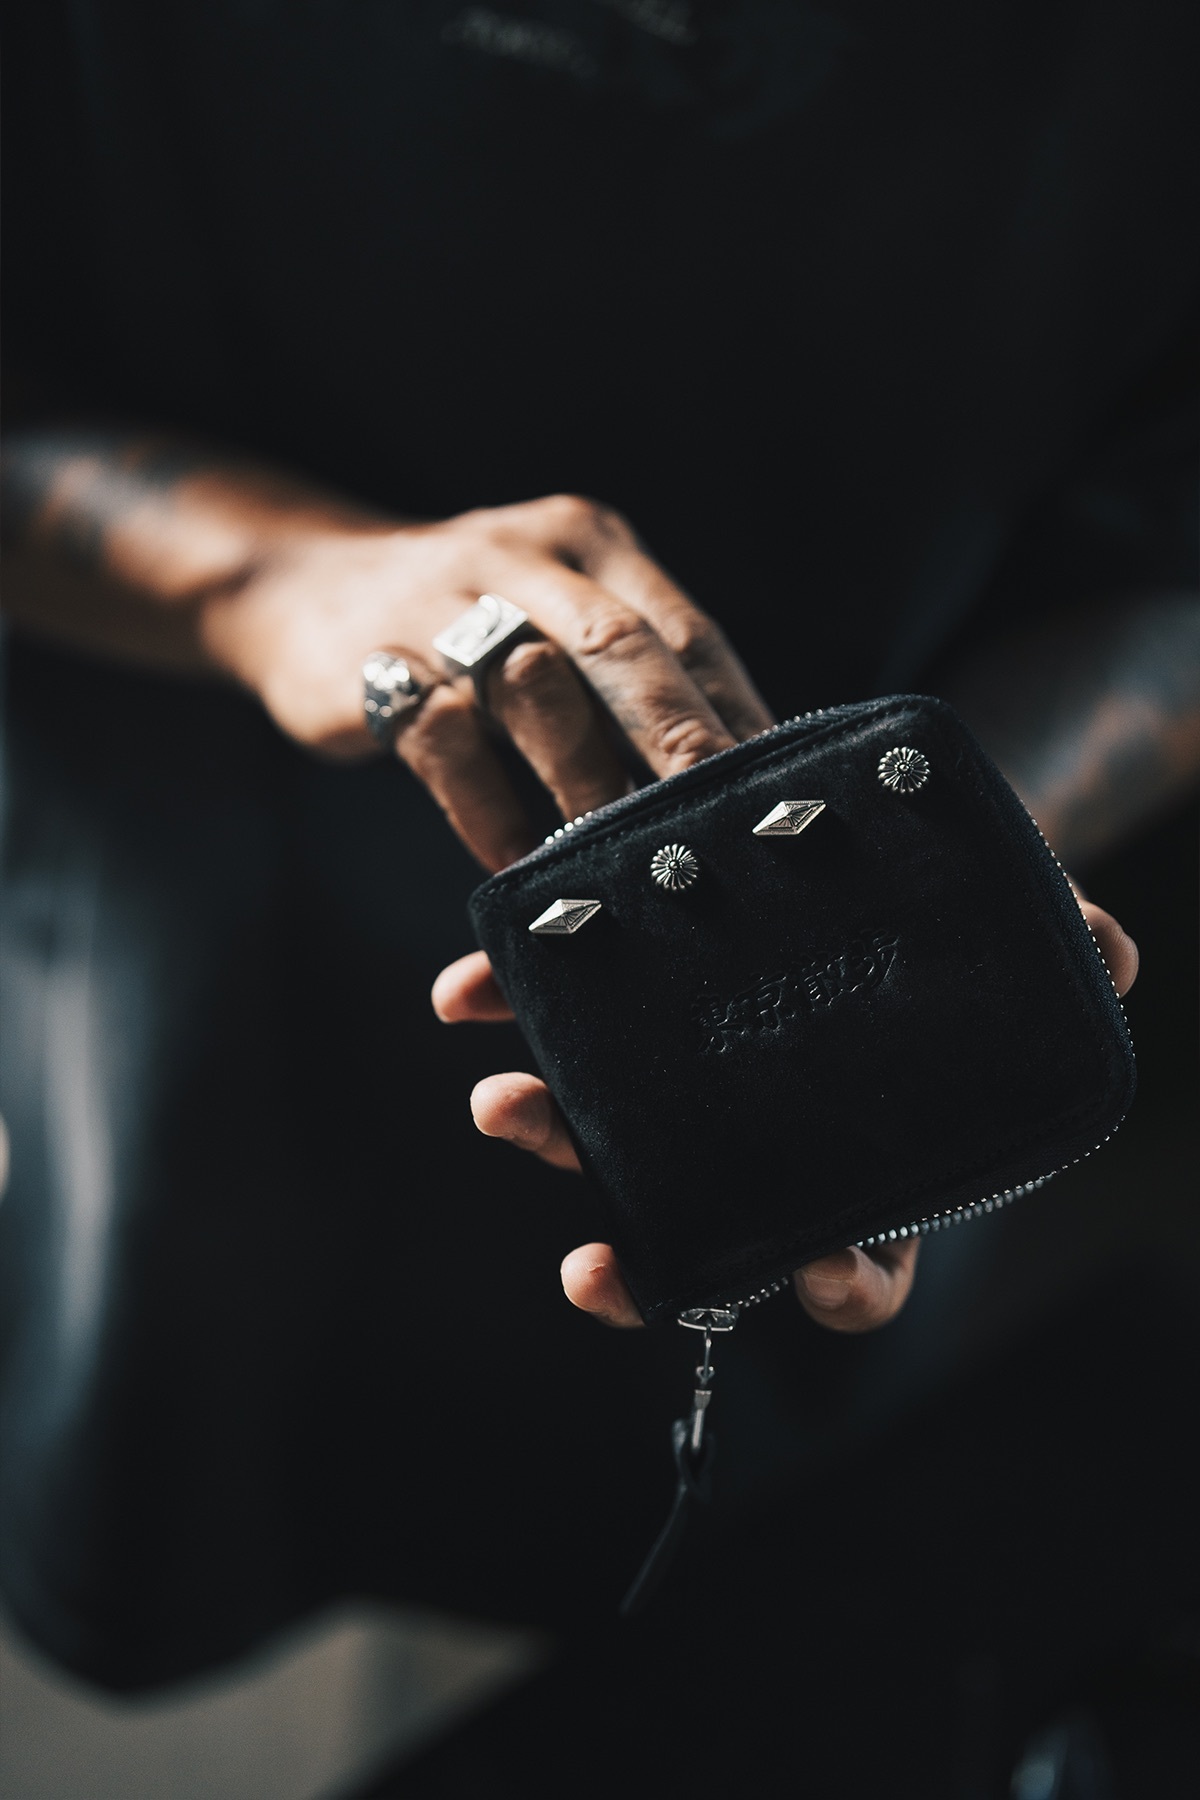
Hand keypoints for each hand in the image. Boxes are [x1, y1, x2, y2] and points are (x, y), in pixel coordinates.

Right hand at [210, 494, 771, 869]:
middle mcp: (527, 557)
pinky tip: (517, 867)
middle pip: (623, 649)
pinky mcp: (375, 658)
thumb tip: (730, 795)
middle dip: (680, 744)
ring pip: (535, 686)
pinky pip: (445, 740)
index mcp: (593, 546)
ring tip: (618, 864)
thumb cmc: (468, 632)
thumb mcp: (552, 625)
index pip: (689, 633)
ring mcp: (445, 600)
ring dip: (584, 782)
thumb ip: (626, 688)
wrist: (299, 588)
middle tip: (720, 833)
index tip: (781, 801)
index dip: (738, 718)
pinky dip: (490, 811)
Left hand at [432, 899, 1138, 1332]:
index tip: (810, 1264)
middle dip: (637, 1252)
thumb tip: (1113, 952)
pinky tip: (461, 987)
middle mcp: (756, 1149)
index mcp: (859, 1164)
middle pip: (698, 1232)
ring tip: (497, 1101)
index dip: (832, 1284)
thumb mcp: (997, 928)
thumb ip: (1050, 943)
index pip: (855, 1269)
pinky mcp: (617, 1016)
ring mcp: (677, 1091)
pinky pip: (552, 1036)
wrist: (849, 849)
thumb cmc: (932, 924)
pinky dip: (507, 1012)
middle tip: (590, 1255)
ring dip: (548, 1134)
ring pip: (606, 1149)